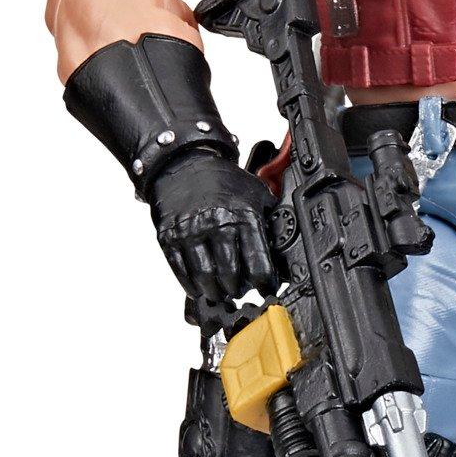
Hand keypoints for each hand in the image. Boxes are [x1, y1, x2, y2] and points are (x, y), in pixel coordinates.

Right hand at [149, 153, 277, 301]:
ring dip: (216, 292)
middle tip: (242, 291)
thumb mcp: (257, 194)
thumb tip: (287, 249)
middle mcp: (217, 225)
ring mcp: (191, 232)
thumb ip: (271, 220)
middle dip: (239, 290)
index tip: (267, 288)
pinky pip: (181, 271)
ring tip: (223, 292)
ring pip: (205, 277)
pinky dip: (192, 285)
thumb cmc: (224, 182)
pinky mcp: (169, 237)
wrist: (186, 164)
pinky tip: (201, 287)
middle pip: (231, 275)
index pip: (258, 262)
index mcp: (244, 216)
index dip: (265, 283)